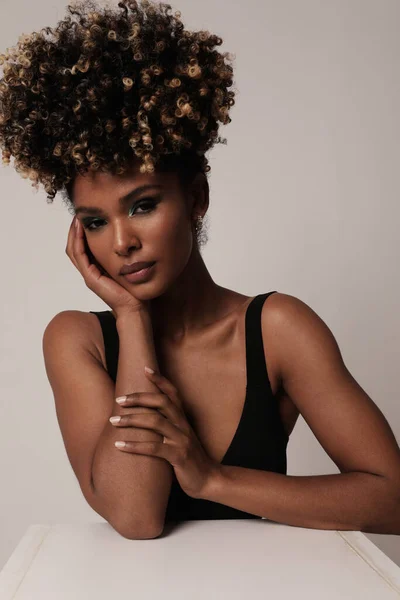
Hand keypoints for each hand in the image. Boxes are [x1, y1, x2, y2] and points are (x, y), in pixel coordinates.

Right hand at [66, 216, 146, 314]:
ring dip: (74, 233)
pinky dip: (78, 241)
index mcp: (97, 269)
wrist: (136, 308)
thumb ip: (125, 256)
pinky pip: (80, 256)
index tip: (87, 217)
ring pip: (73, 250)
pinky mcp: (91, 278)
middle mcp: (90, 272)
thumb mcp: (129, 267)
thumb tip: (131, 239)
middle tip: (78, 214)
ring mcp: (89, 275)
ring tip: (77, 218)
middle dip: (75, 230)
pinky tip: (81, 229)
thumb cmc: (135, 290)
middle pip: (74, 247)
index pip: (83, 247)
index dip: (81, 232)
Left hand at [110, 367, 220, 498]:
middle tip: (119, 400)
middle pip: (161, 402)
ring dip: (132, 419)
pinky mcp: (179, 456)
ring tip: (113, 421)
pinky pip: (154, 448)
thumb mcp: (179, 438)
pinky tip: (119, 445)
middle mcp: (183, 425)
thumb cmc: (189, 458)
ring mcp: (182, 440)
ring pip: (155, 422)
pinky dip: (135, 445)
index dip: (160, 380)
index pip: (172, 393)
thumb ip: (167, 427)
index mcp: (183, 419)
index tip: (145, 368)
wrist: (209, 480)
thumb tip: (143, 418)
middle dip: (139, 398)